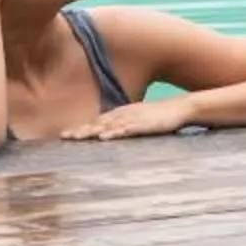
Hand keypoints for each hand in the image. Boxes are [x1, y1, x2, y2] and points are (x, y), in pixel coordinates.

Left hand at [61, 99, 192, 141]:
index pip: (97, 122)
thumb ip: (127, 127)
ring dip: (91, 132)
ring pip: (107, 126)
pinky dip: (113, 133)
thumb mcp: (140, 121)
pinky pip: (125, 129)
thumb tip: (115, 136)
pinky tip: (104, 137)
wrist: (181, 108)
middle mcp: (123, 114)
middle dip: (80, 130)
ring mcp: (132, 118)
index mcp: (121, 114)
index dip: (81, 128)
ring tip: (76, 137)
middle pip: (97, 124)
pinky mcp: (143, 124)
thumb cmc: (160, 116)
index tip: (65, 136)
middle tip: (63, 137)